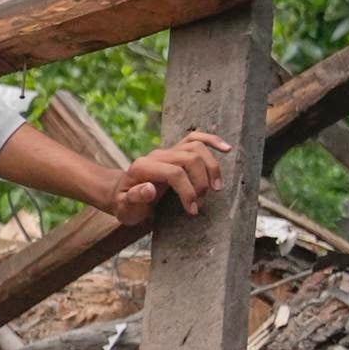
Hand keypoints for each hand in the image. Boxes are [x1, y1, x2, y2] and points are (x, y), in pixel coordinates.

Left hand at [108, 128, 232, 222]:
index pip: (174, 172)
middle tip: (201, 202)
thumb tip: (150, 189)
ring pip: (196, 147)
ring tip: (215, 188)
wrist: (121, 195)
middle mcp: (156, 155)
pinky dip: (212, 141)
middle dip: (200, 182)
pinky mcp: (176, 152)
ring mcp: (167, 151)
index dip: (187, 191)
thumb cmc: (125, 205)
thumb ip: (134, 198)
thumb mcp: (125, 208)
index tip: (192, 210)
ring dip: (211, 167)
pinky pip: (195, 139)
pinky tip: (226, 148)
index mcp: (142, 167)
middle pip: (189, 158)